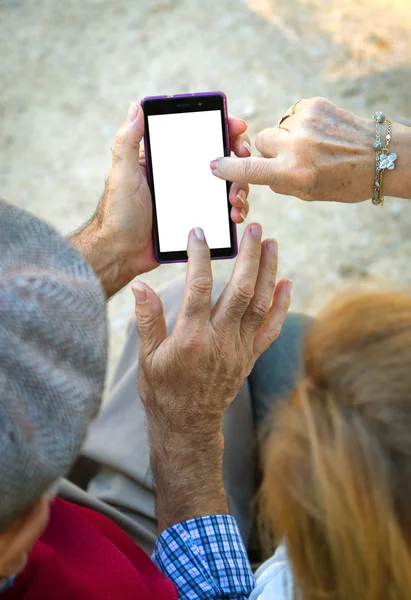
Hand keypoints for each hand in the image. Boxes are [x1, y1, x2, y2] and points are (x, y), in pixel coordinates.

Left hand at [75, 104, 251, 294]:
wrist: (122, 253)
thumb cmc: (117, 214)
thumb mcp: (122, 174)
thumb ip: (127, 141)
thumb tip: (136, 107)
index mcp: (168, 160)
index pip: (199, 135)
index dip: (222, 127)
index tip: (237, 127)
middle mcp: (184, 176)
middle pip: (221, 159)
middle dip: (238, 158)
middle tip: (243, 160)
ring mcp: (194, 198)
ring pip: (228, 185)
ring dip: (240, 186)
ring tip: (235, 198)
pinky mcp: (199, 219)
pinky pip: (223, 211)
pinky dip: (235, 210)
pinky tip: (235, 215)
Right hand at [132, 224, 291, 529]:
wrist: (188, 424)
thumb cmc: (163, 390)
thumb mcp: (147, 357)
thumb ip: (148, 320)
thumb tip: (141, 286)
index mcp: (191, 338)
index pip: (199, 287)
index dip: (200, 256)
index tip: (199, 232)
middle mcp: (220, 340)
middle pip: (240, 290)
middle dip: (249, 256)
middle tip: (254, 228)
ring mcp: (239, 349)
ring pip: (261, 304)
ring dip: (269, 272)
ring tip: (272, 244)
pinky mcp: (249, 357)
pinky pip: (271, 329)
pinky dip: (282, 305)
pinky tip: (287, 283)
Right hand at [210, 98, 377, 202]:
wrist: (380, 157)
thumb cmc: (343, 182)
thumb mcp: (307, 193)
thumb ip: (279, 179)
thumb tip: (255, 165)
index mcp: (293, 174)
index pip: (248, 171)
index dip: (228, 169)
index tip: (214, 165)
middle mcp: (296, 147)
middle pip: (260, 142)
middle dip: (268, 150)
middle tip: (288, 158)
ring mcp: (304, 122)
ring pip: (276, 128)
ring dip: (287, 138)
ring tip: (312, 146)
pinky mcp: (313, 104)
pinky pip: (292, 115)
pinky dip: (300, 125)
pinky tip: (319, 133)